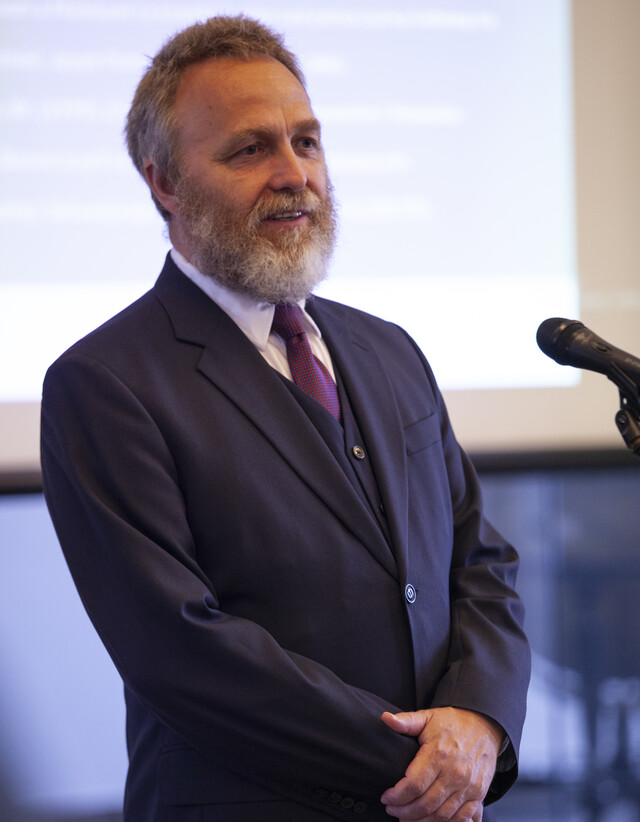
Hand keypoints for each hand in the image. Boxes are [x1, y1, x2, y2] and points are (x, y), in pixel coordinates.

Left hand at [380, 706, 502, 820]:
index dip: (396, 796)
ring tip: (406, 818)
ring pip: (442, 815)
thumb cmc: (453, 723)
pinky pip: (461, 818)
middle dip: (404, 812)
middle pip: (426, 804)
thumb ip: (406, 721)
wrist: (484, 725)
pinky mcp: (478, 794)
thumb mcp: (428, 716)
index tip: (386, 797)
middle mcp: (455, 773)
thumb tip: (385, 718)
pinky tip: (430, 820)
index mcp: (439, 754)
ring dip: (421, 821)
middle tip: (392, 810)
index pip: (414, 785)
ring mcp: (468, 786)